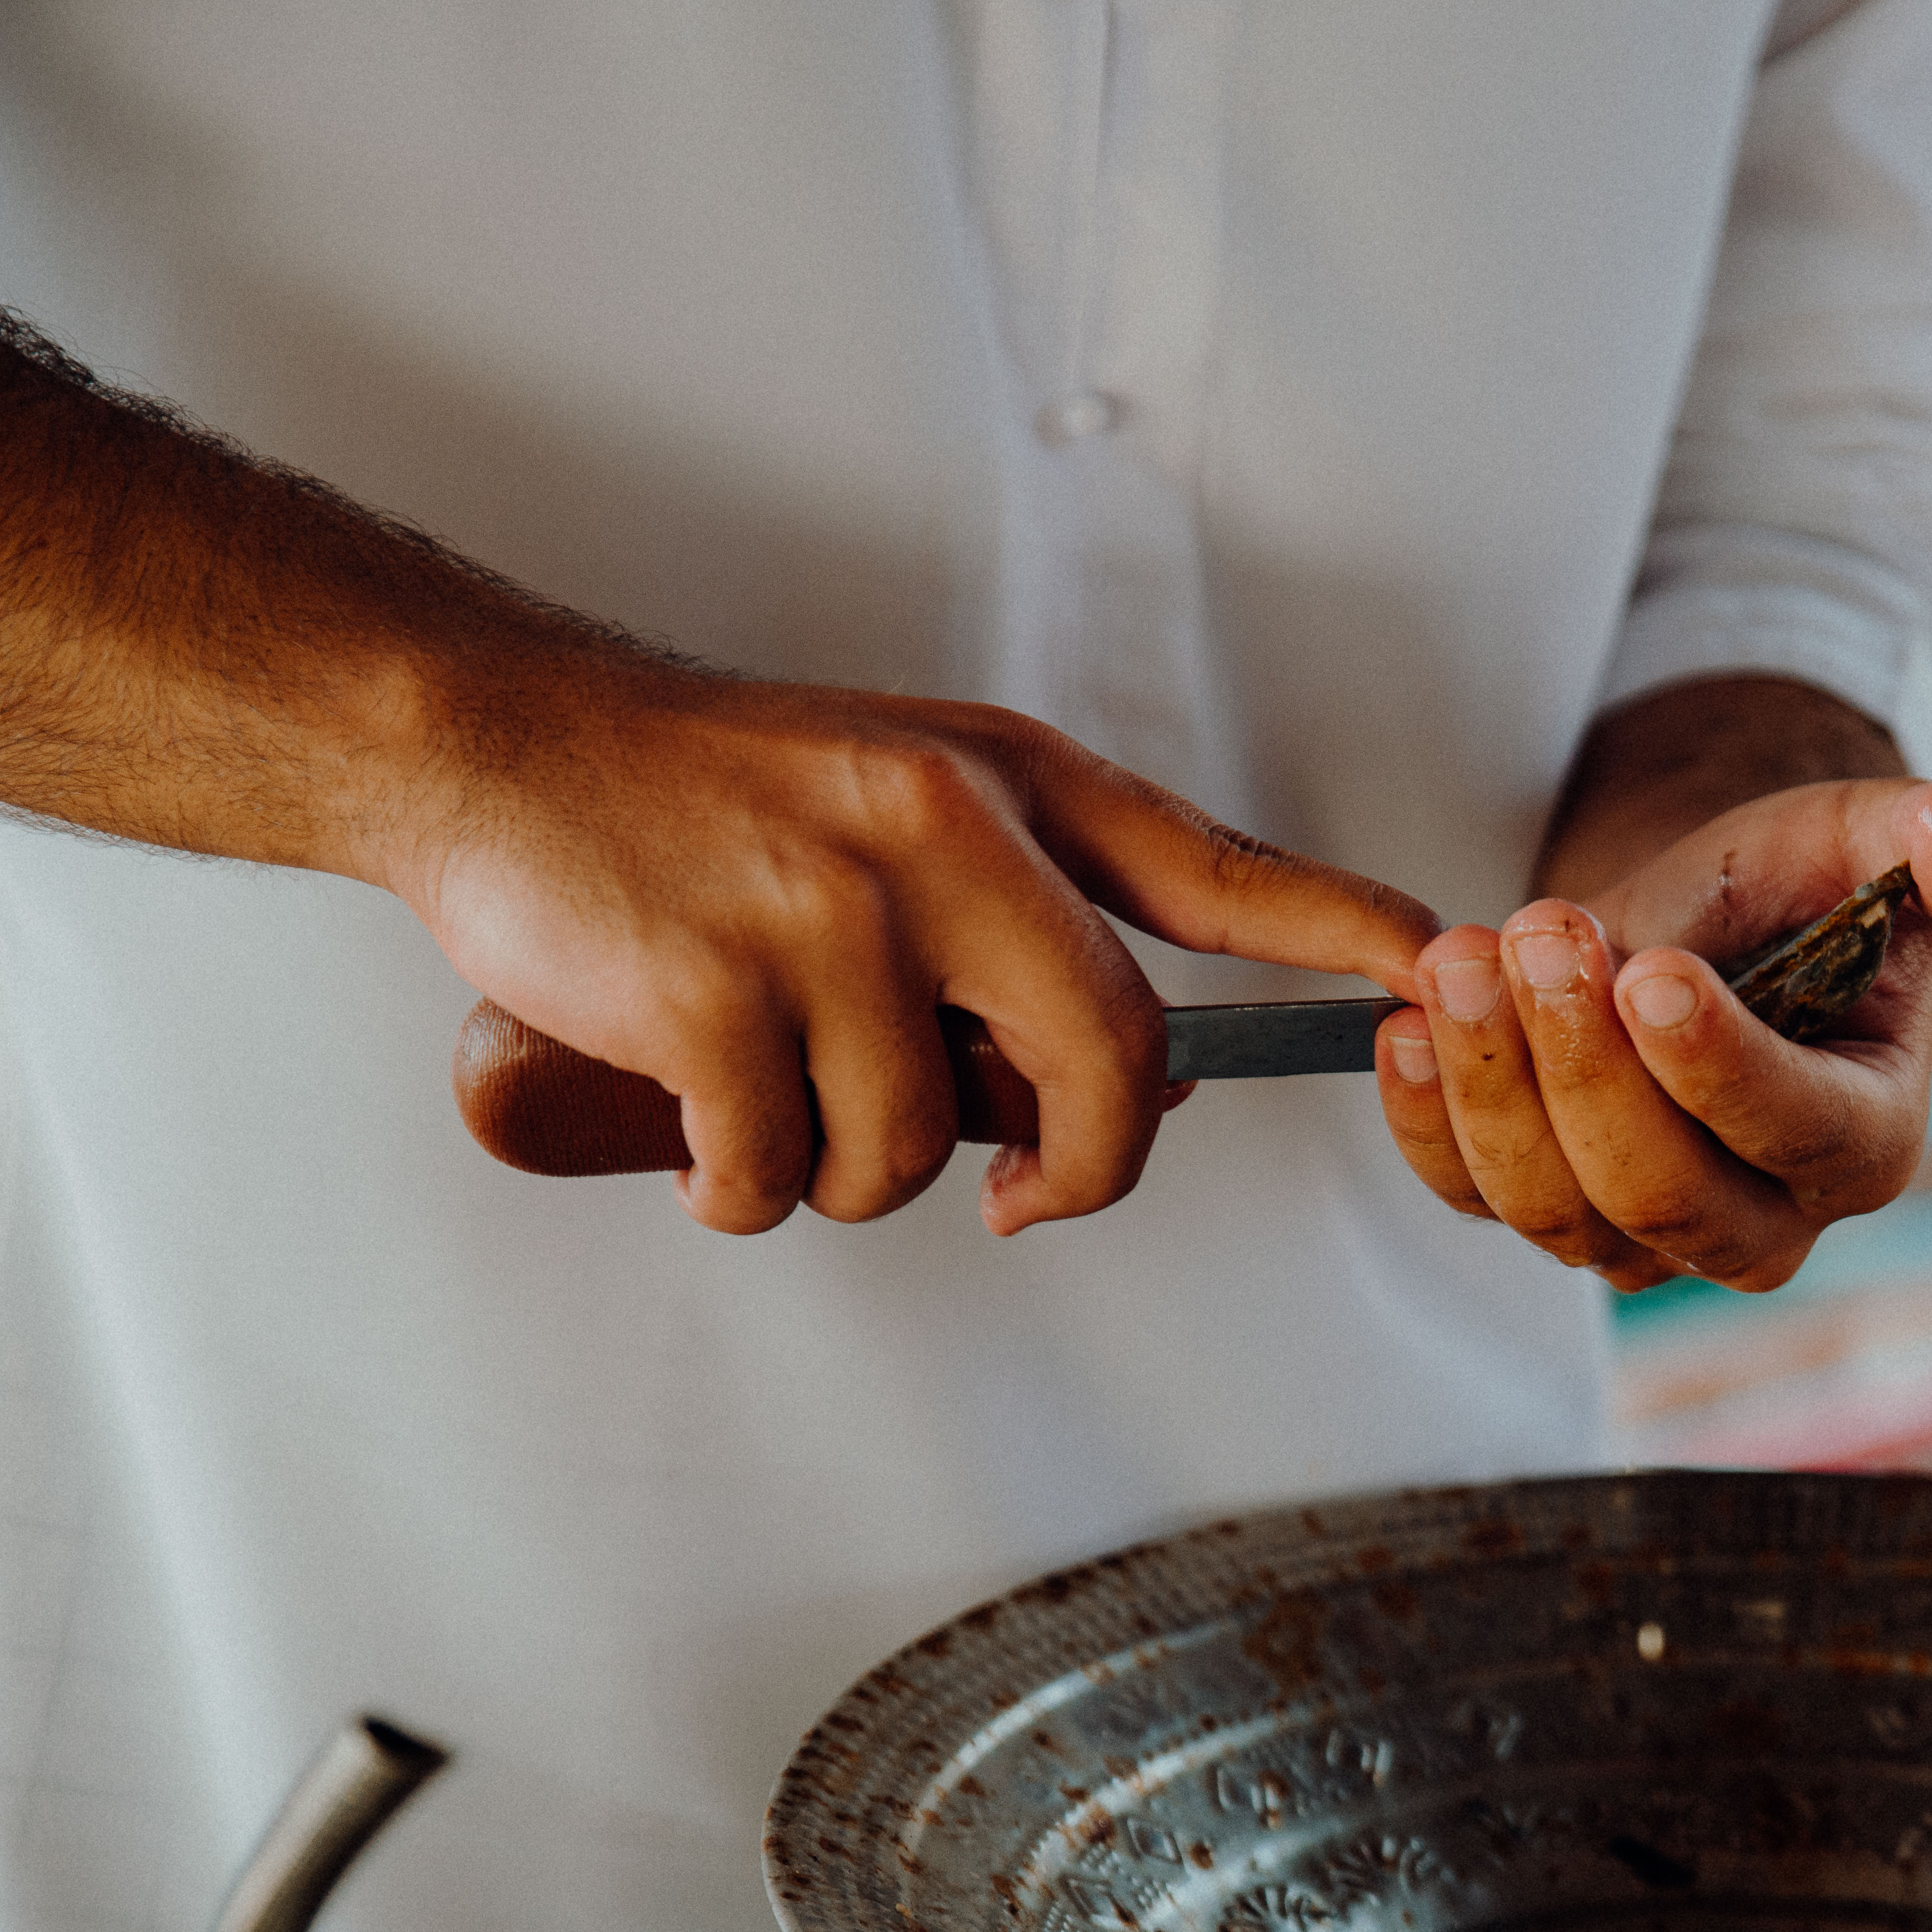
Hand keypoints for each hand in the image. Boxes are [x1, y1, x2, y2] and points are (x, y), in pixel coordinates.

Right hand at [404, 681, 1436, 1234]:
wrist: (494, 735)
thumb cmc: (705, 798)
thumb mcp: (894, 798)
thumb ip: (1017, 920)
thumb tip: (1131, 1092)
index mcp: (1000, 781)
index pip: (1211, 866)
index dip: (1339, 930)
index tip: (1437, 967)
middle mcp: (936, 830)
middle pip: (1107, 1058)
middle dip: (1083, 1162)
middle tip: (1031, 1196)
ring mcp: (824, 908)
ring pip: (915, 1148)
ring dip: (847, 1169)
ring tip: (770, 1087)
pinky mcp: (710, 990)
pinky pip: (778, 1175)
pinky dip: (740, 1185)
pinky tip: (693, 1116)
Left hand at [1371, 678, 1931, 1291]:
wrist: (1694, 937)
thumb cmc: (1781, 897)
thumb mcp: (1847, 845)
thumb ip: (1911, 838)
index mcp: (1864, 1141)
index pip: (1794, 1130)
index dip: (1718, 1062)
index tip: (1647, 970)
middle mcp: (1763, 1222)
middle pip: (1663, 1192)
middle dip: (1587, 1066)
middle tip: (1537, 930)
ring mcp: (1643, 1240)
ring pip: (1556, 1208)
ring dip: (1494, 1083)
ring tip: (1460, 957)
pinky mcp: (1545, 1215)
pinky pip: (1470, 1199)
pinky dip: (1427, 1121)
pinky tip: (1403, 1026)